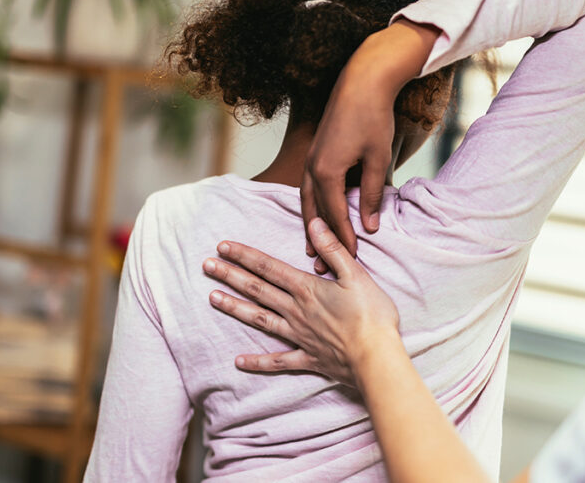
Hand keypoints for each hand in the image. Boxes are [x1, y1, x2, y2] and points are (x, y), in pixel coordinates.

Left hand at [205, 218, 401, 385]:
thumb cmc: (372, 315)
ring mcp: (299, 336)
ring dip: (235, 309)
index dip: (245, 256)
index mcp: (308, 289)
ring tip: (213, 299)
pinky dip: (258, 362)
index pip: (270, 268)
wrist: (377, 357)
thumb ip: (332, 249)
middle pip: (258, 290)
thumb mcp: (356, 274)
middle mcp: (297, 311)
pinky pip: (278, 361)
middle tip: (207, 266)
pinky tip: (238, 362)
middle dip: (231, 276)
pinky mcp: (308, 358)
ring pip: (260, 320)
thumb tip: (314, 223)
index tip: (223, 247)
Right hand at [301, 20, 438, 270]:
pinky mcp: (314, 152)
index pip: (335, 216)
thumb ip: (372, 194)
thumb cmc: (373, 117)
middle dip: (319, 240)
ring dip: (311, 225)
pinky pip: (308, 187)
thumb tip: (370, 226)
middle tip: (320, 266)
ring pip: (306, 201)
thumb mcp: (378, 158)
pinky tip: (316, 213)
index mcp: (327, 172)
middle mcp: (313, 168)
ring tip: (312, 247)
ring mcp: (310, 159)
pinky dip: (311, 205)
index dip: (344, 240)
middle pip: (314, 213)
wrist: (361, 80)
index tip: (351, 261)